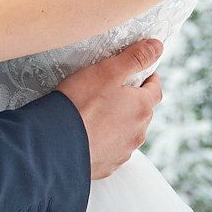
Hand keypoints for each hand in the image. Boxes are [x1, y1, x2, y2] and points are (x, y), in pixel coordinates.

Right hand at [54, 39, 164, 180]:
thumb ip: (135, 57)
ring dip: (118, 121)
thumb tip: (157, 46)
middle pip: (142, 111)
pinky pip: (110, 149)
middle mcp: (138, 133)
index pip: (156, 89)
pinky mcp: (107, 165)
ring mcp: (123, 151)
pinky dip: (104, 140)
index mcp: (142, 108)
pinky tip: (87, 133)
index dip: (148, 77)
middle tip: (111, 89)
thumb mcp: (108, 71)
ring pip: (127, 131)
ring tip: (95, 112)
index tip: (139, 71)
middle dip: (131, 99)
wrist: (54, 144)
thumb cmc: (79, 104)